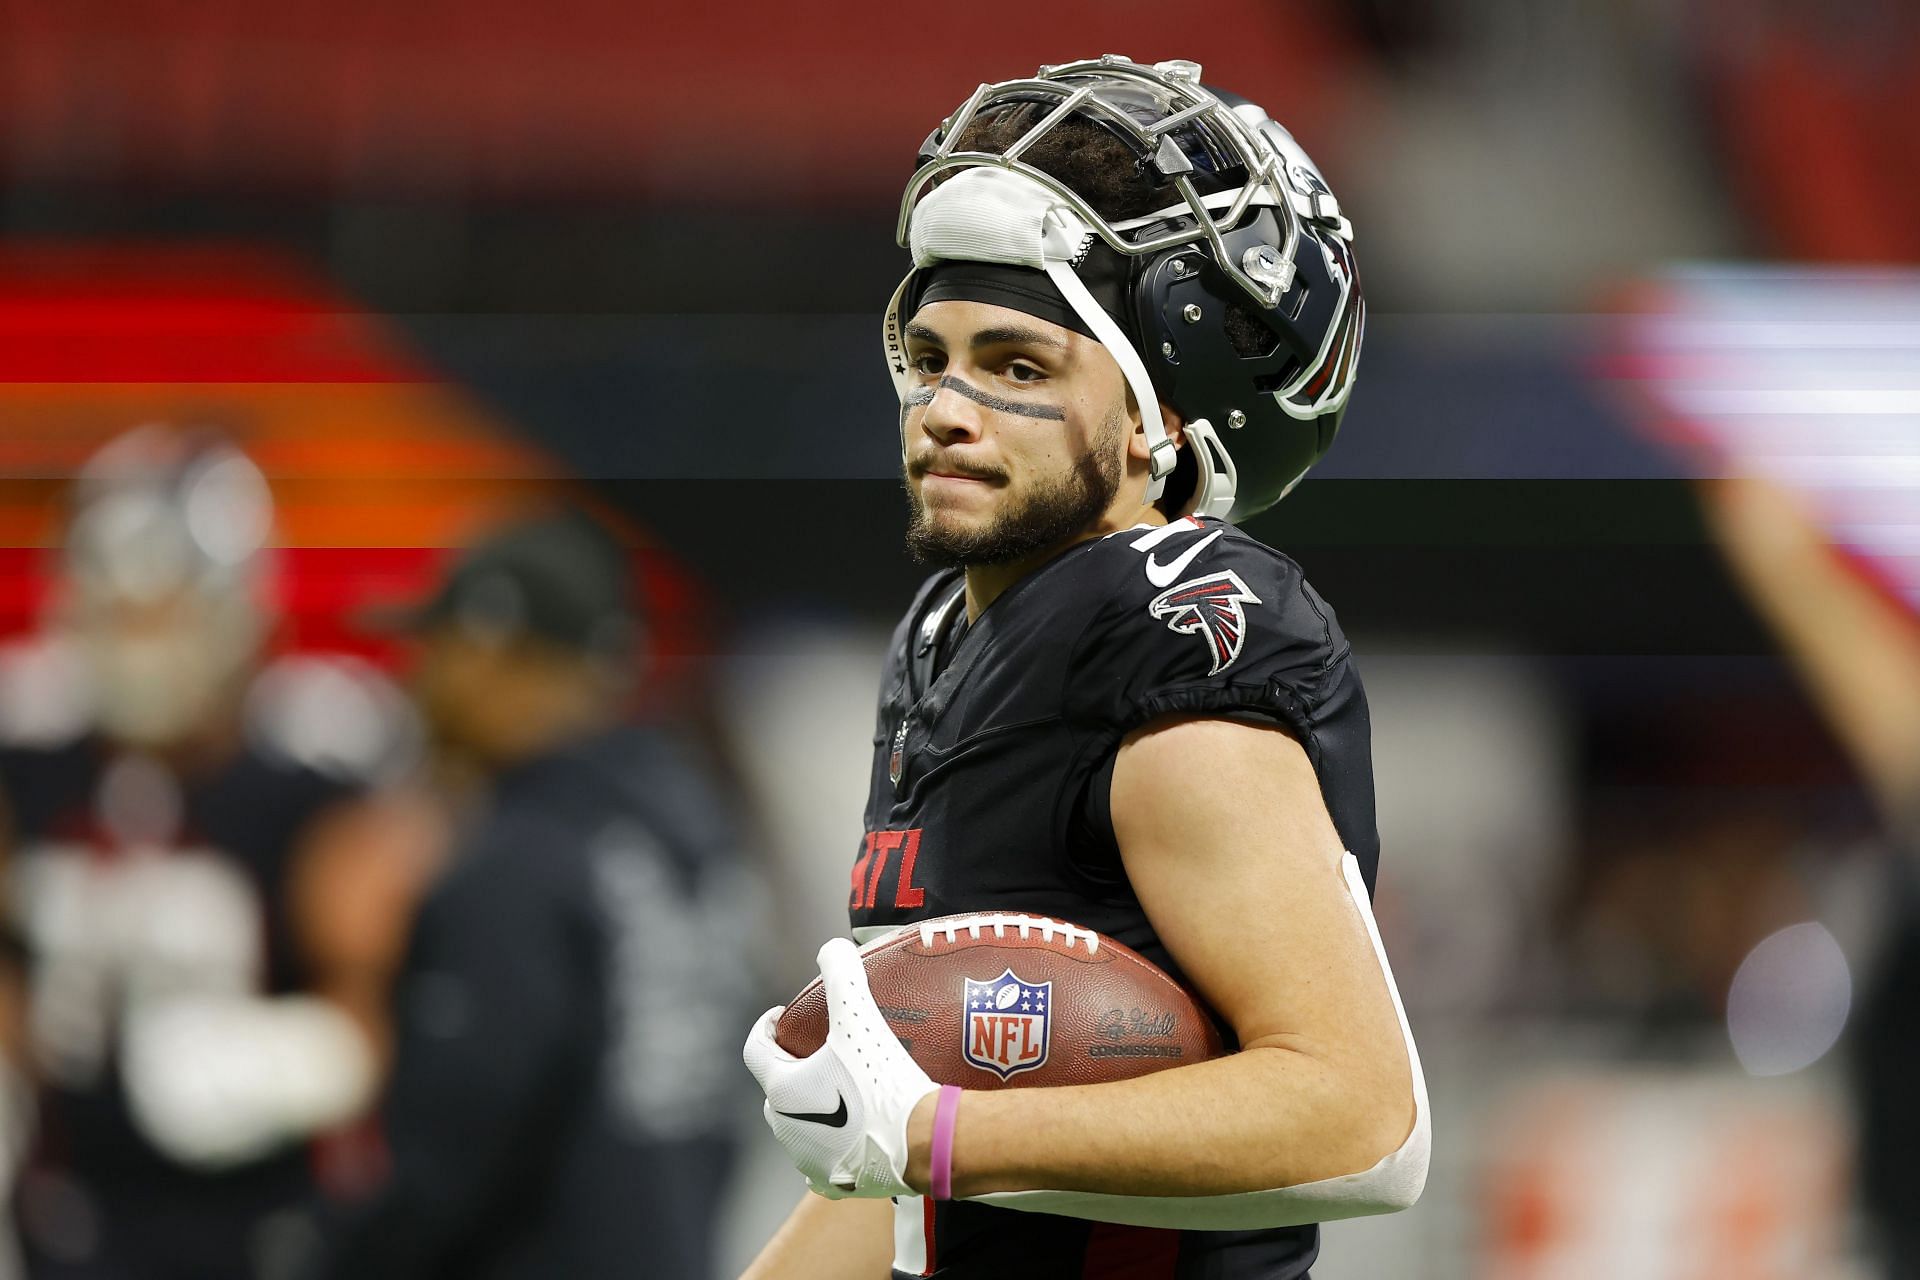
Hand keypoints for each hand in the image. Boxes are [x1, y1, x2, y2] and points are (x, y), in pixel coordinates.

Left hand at [742, 938, 936, 1198]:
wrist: (920, 1142)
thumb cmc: (884, 1080)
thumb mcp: (861, 1018)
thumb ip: (842, 976)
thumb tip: (833, 946)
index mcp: (783, 1090)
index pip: (755, 1050)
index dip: (764, 1027)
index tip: (781, 1015)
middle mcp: (786, 1130)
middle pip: (775, 1090)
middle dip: (788, 1068)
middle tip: (815, 1049)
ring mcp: (809, 1160)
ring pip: (798, 1127)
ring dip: (809, 1106)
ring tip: (838, 1085)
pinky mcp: (835, 1183)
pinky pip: (823, 1160)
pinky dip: (830, 1144)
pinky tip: (849, 1133)